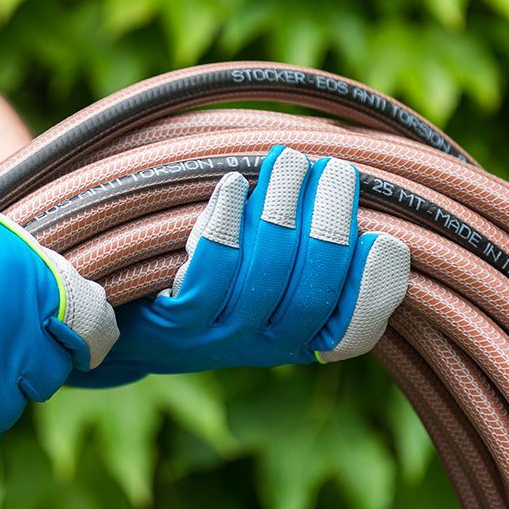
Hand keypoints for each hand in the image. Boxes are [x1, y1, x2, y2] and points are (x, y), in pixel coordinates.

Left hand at [70, 145, 408, 387]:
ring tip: (288, 161)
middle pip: (312, 291)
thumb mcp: (265, 274)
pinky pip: (209, 274)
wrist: (125, 321)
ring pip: (265, 276)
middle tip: (332, 168)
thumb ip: (307, 245)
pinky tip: (233, 185)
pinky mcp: (174, 325)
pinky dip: (227, 223)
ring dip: (281, 210)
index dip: (374, 288)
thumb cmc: (209, 279)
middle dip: (329, 223)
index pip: (353, 330)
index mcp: (299, 338)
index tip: (383, 238)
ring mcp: (218, 339)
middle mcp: (265, 347)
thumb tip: (349, 181)